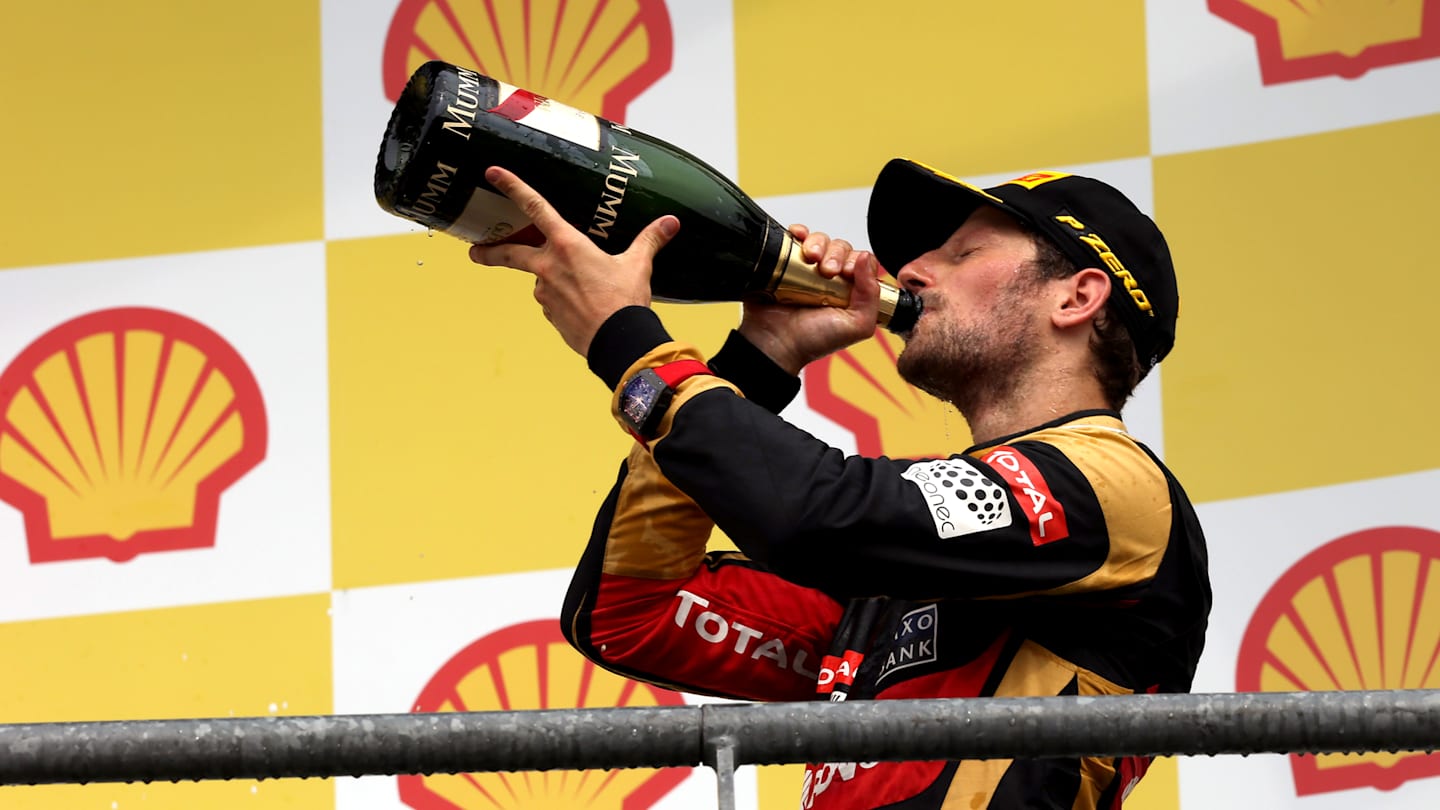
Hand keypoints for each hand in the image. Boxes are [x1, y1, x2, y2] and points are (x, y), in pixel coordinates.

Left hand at [466, 166, 679, 356]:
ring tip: (585, 291)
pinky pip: (552, 304)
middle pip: (509, 253)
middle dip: (489, 252)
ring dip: (553, 282)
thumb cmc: (625, 301)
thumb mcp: (638, 265)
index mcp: (567, 245)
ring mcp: (545, 294)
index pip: (534, 207)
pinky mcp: (550, 315)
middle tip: (476, 252)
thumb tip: (671, 222)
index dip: (513, 187)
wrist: (619, 343)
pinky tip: (584, 307)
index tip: (492, 173)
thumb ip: (650, 240)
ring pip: (541, 281)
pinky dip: (563, 303)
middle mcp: (548, 267)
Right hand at [738, 225, 884, 374]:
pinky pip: (795, 239)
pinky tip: (797, 237)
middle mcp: (829, 279)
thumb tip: (867, 258)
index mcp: (849, 291)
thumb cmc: (813, 340)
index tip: (846, 273)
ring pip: (820, 241)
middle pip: (840, 248)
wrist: (775, 344)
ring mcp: (806, 270)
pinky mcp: (785, 263)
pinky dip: (798, 233)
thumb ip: (871, 295)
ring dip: (818, 243)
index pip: (860, 261)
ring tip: (811, 258)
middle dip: (836, 254)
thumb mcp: (857, 325)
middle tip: (827, 271)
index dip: (856, 262)